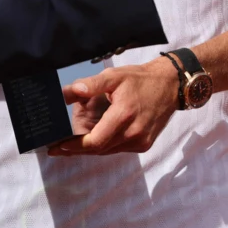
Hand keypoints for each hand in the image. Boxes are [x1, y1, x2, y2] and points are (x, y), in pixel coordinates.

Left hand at [49, 58, 180, 155]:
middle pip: (99, 149)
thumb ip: (91, 84)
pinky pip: (119, 149)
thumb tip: (69, 91)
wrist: (170, 85)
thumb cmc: (140, 79)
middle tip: (57, 148)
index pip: (95, 141)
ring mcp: (140, 141)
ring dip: (90, 149)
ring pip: (108, 151)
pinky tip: (93, 140)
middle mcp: (133, 133)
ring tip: (70, 145)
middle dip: (77, 149)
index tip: (58, 146)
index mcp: (124, 115)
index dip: (75, 146)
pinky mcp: (144, 144)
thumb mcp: (114, 76)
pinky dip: (105, 146)